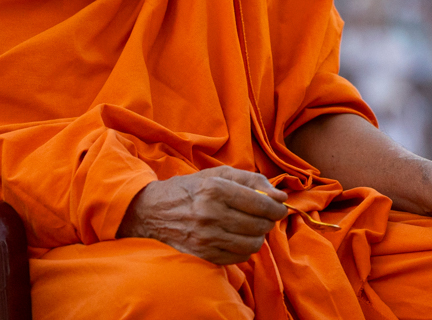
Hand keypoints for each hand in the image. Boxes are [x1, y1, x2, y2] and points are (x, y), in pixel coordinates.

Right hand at [117, 165, 288, 264]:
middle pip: (259, 225)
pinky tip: (239, 237)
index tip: (280, 206)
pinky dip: (245, 248)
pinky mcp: (202, 254)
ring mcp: (205, 238)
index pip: (260, 203)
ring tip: (253, 227)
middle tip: (266, 216)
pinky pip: (238, 257)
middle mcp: (210, 214)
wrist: (151, 211)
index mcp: (215, 190)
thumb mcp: (217, 174)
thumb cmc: (190, 189)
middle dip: (270, 221)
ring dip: (259, 236)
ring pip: (252, 244)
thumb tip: (280, 195)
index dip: (277, 207)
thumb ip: (252, 180)